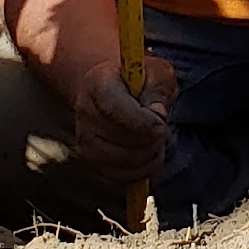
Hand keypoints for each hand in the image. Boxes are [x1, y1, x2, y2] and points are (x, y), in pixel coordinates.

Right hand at [71, 56, 175, 184]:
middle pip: (118, 138)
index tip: (162, 124)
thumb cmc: (139, 81)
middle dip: (149, 140)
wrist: (113, 89)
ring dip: (147, 157)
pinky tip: (149, 156)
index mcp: (98, 82)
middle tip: (163, 132)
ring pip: (119, 161)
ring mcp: (84, 137)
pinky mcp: (90, 159)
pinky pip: (118, 176)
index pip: (114, 108)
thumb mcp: (156, 73)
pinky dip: (140, 171)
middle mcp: (85, 110)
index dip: (142, 122)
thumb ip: (159, 89)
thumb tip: (158, 114)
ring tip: (157, 143)